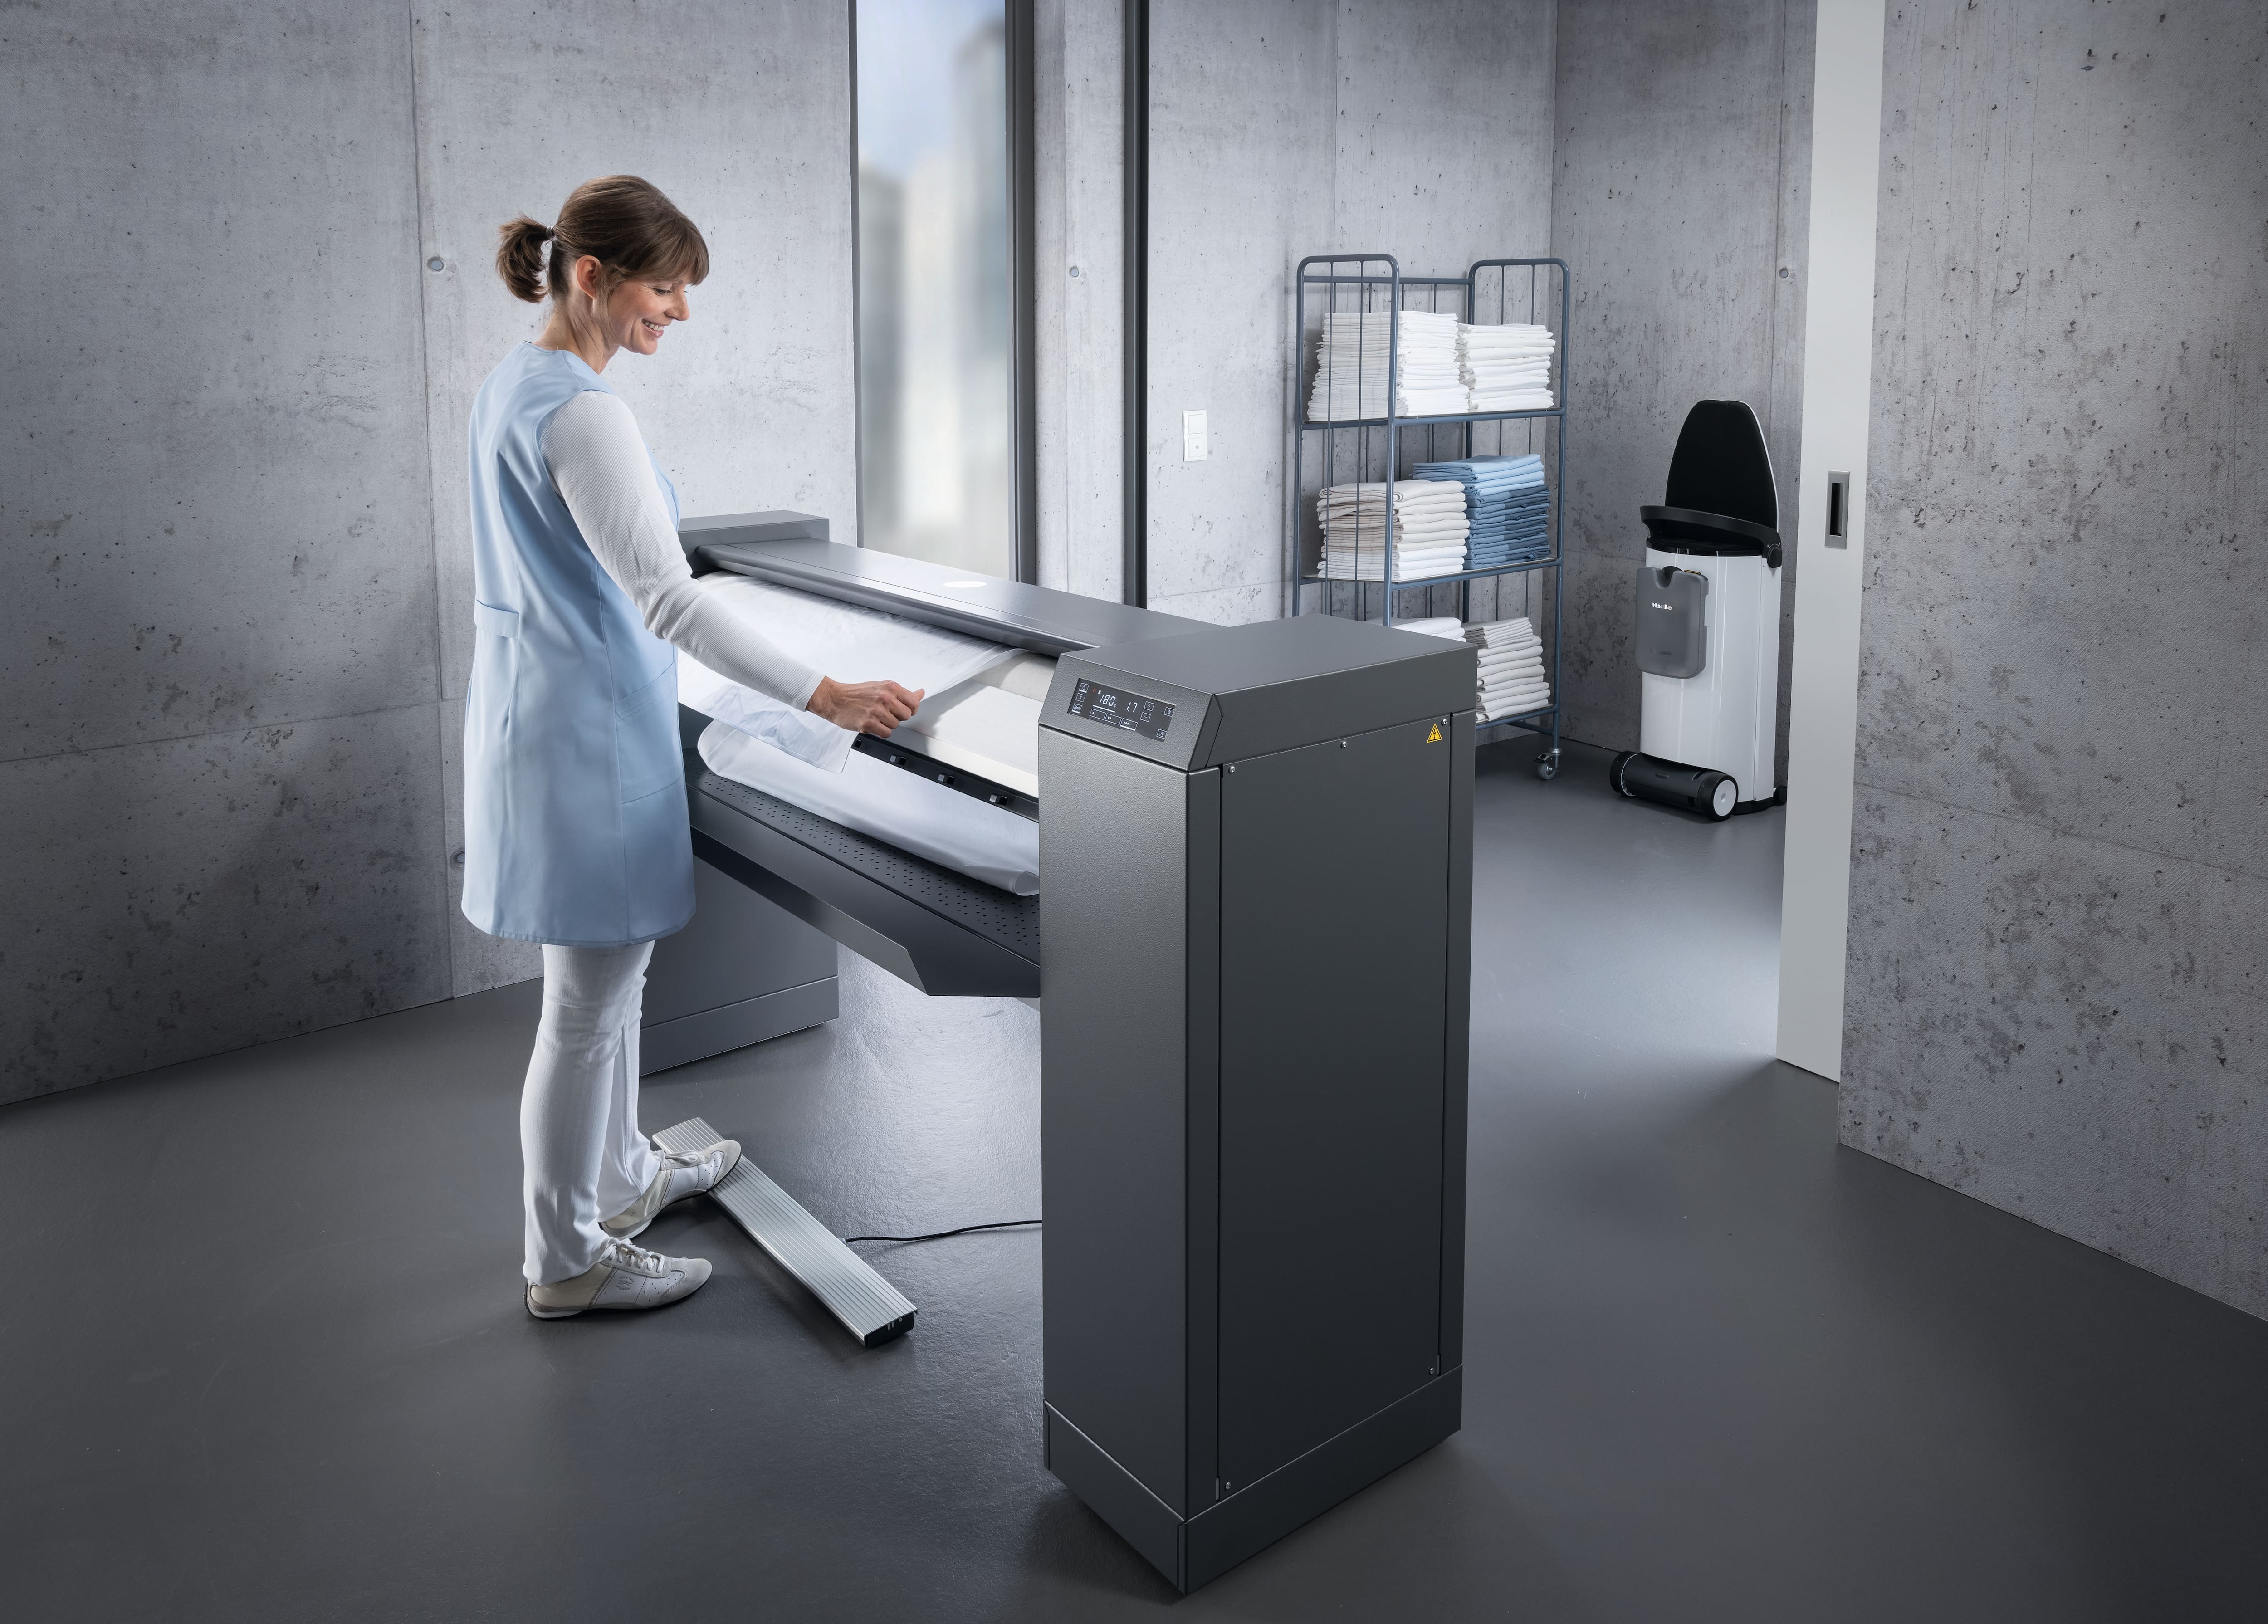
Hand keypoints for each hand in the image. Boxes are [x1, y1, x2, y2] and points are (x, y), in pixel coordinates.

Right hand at [807, 676, 923, 736]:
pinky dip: (881, 731)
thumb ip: (902, 693)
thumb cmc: (857, 693)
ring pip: (896, 725)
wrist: (836, 699)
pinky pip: (886, 733)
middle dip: (898, 716)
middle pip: (906, 716)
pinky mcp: (869, 723)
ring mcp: (877, 711)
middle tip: (886, 713)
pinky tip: (873, 724)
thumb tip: (920, 693)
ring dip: (887, 724)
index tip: (904, 709)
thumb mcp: (882, 687)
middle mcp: (885, 698)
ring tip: (876, 717)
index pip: (914, 703)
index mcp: (891, 687)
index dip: (911, 709)